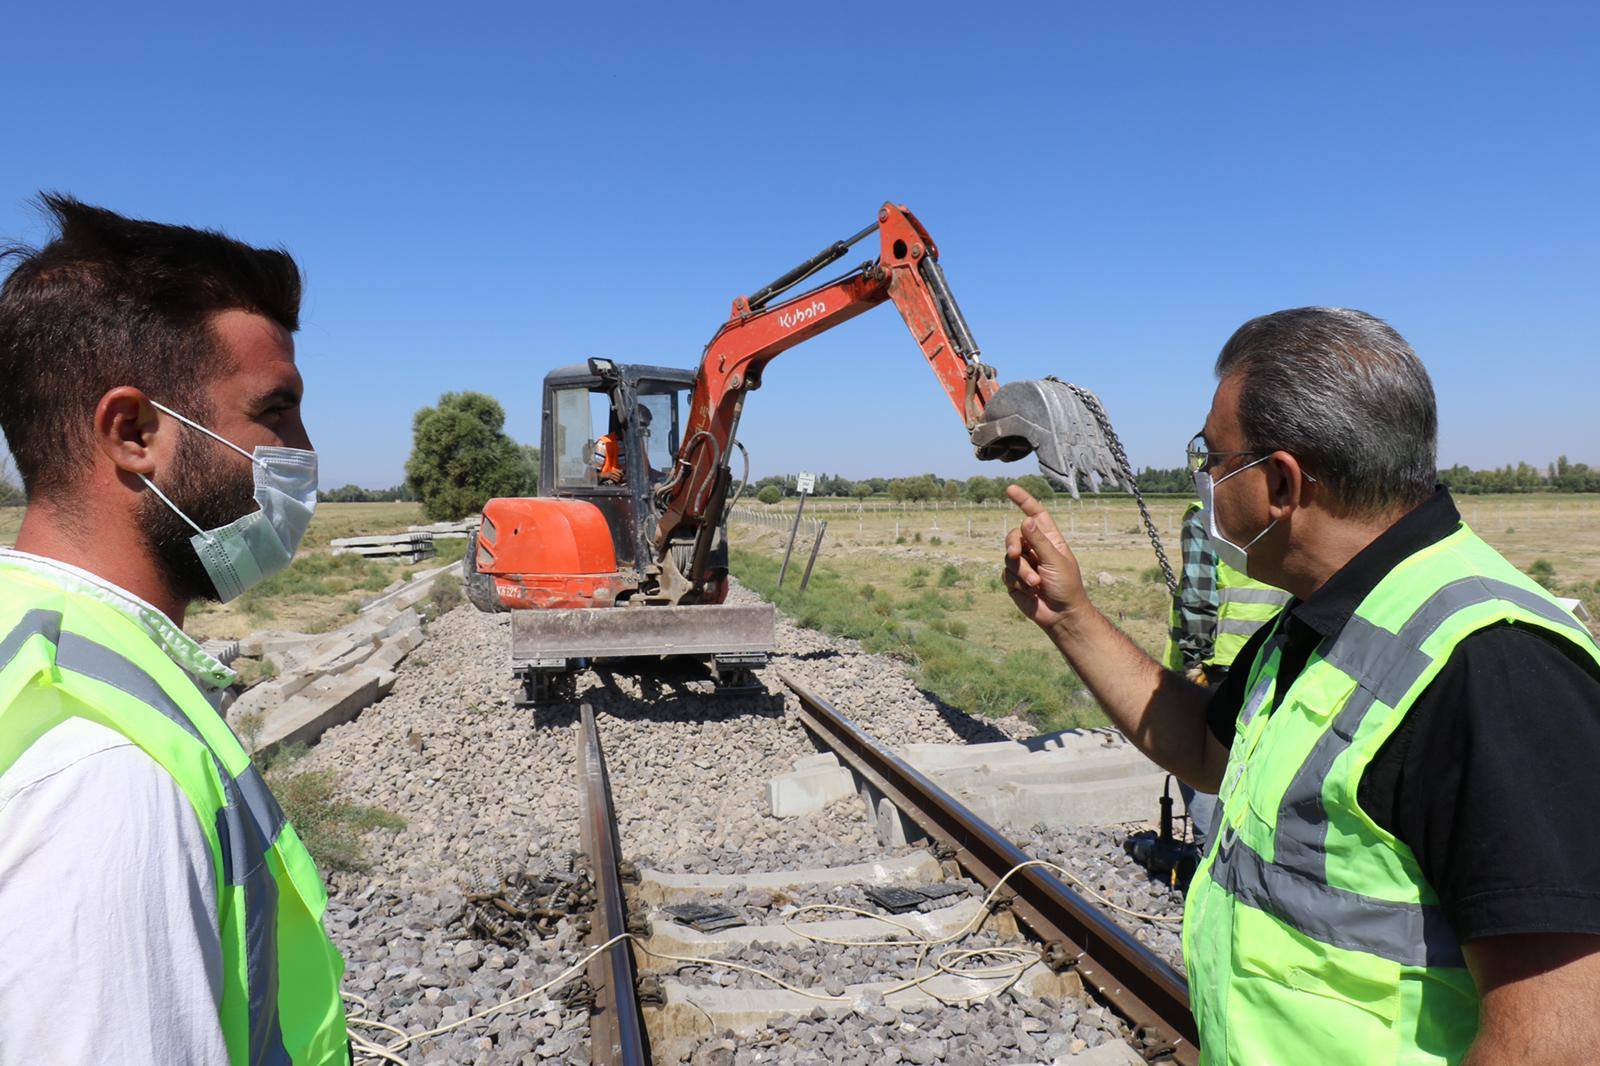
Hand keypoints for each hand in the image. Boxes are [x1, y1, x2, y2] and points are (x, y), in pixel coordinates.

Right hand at [1003, 484, 1088, 633]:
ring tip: (1035, 584)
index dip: (1024, 501)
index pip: (1035, 515)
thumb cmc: (1066, 587)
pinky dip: (1017, 583)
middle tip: (1016, 554)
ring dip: (1021, 572)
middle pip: (1014, 535)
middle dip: (1013, 544)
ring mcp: (1024, 564)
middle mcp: (1035, 549)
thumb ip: (1039, 541)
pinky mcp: (1014, 580)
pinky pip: (1006, 574)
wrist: (1061, 615)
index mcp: (1049, 540)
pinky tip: (1029, 592)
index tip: (1010, 489)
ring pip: (1009, 557)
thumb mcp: (1056, 561)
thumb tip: (1026, 519)